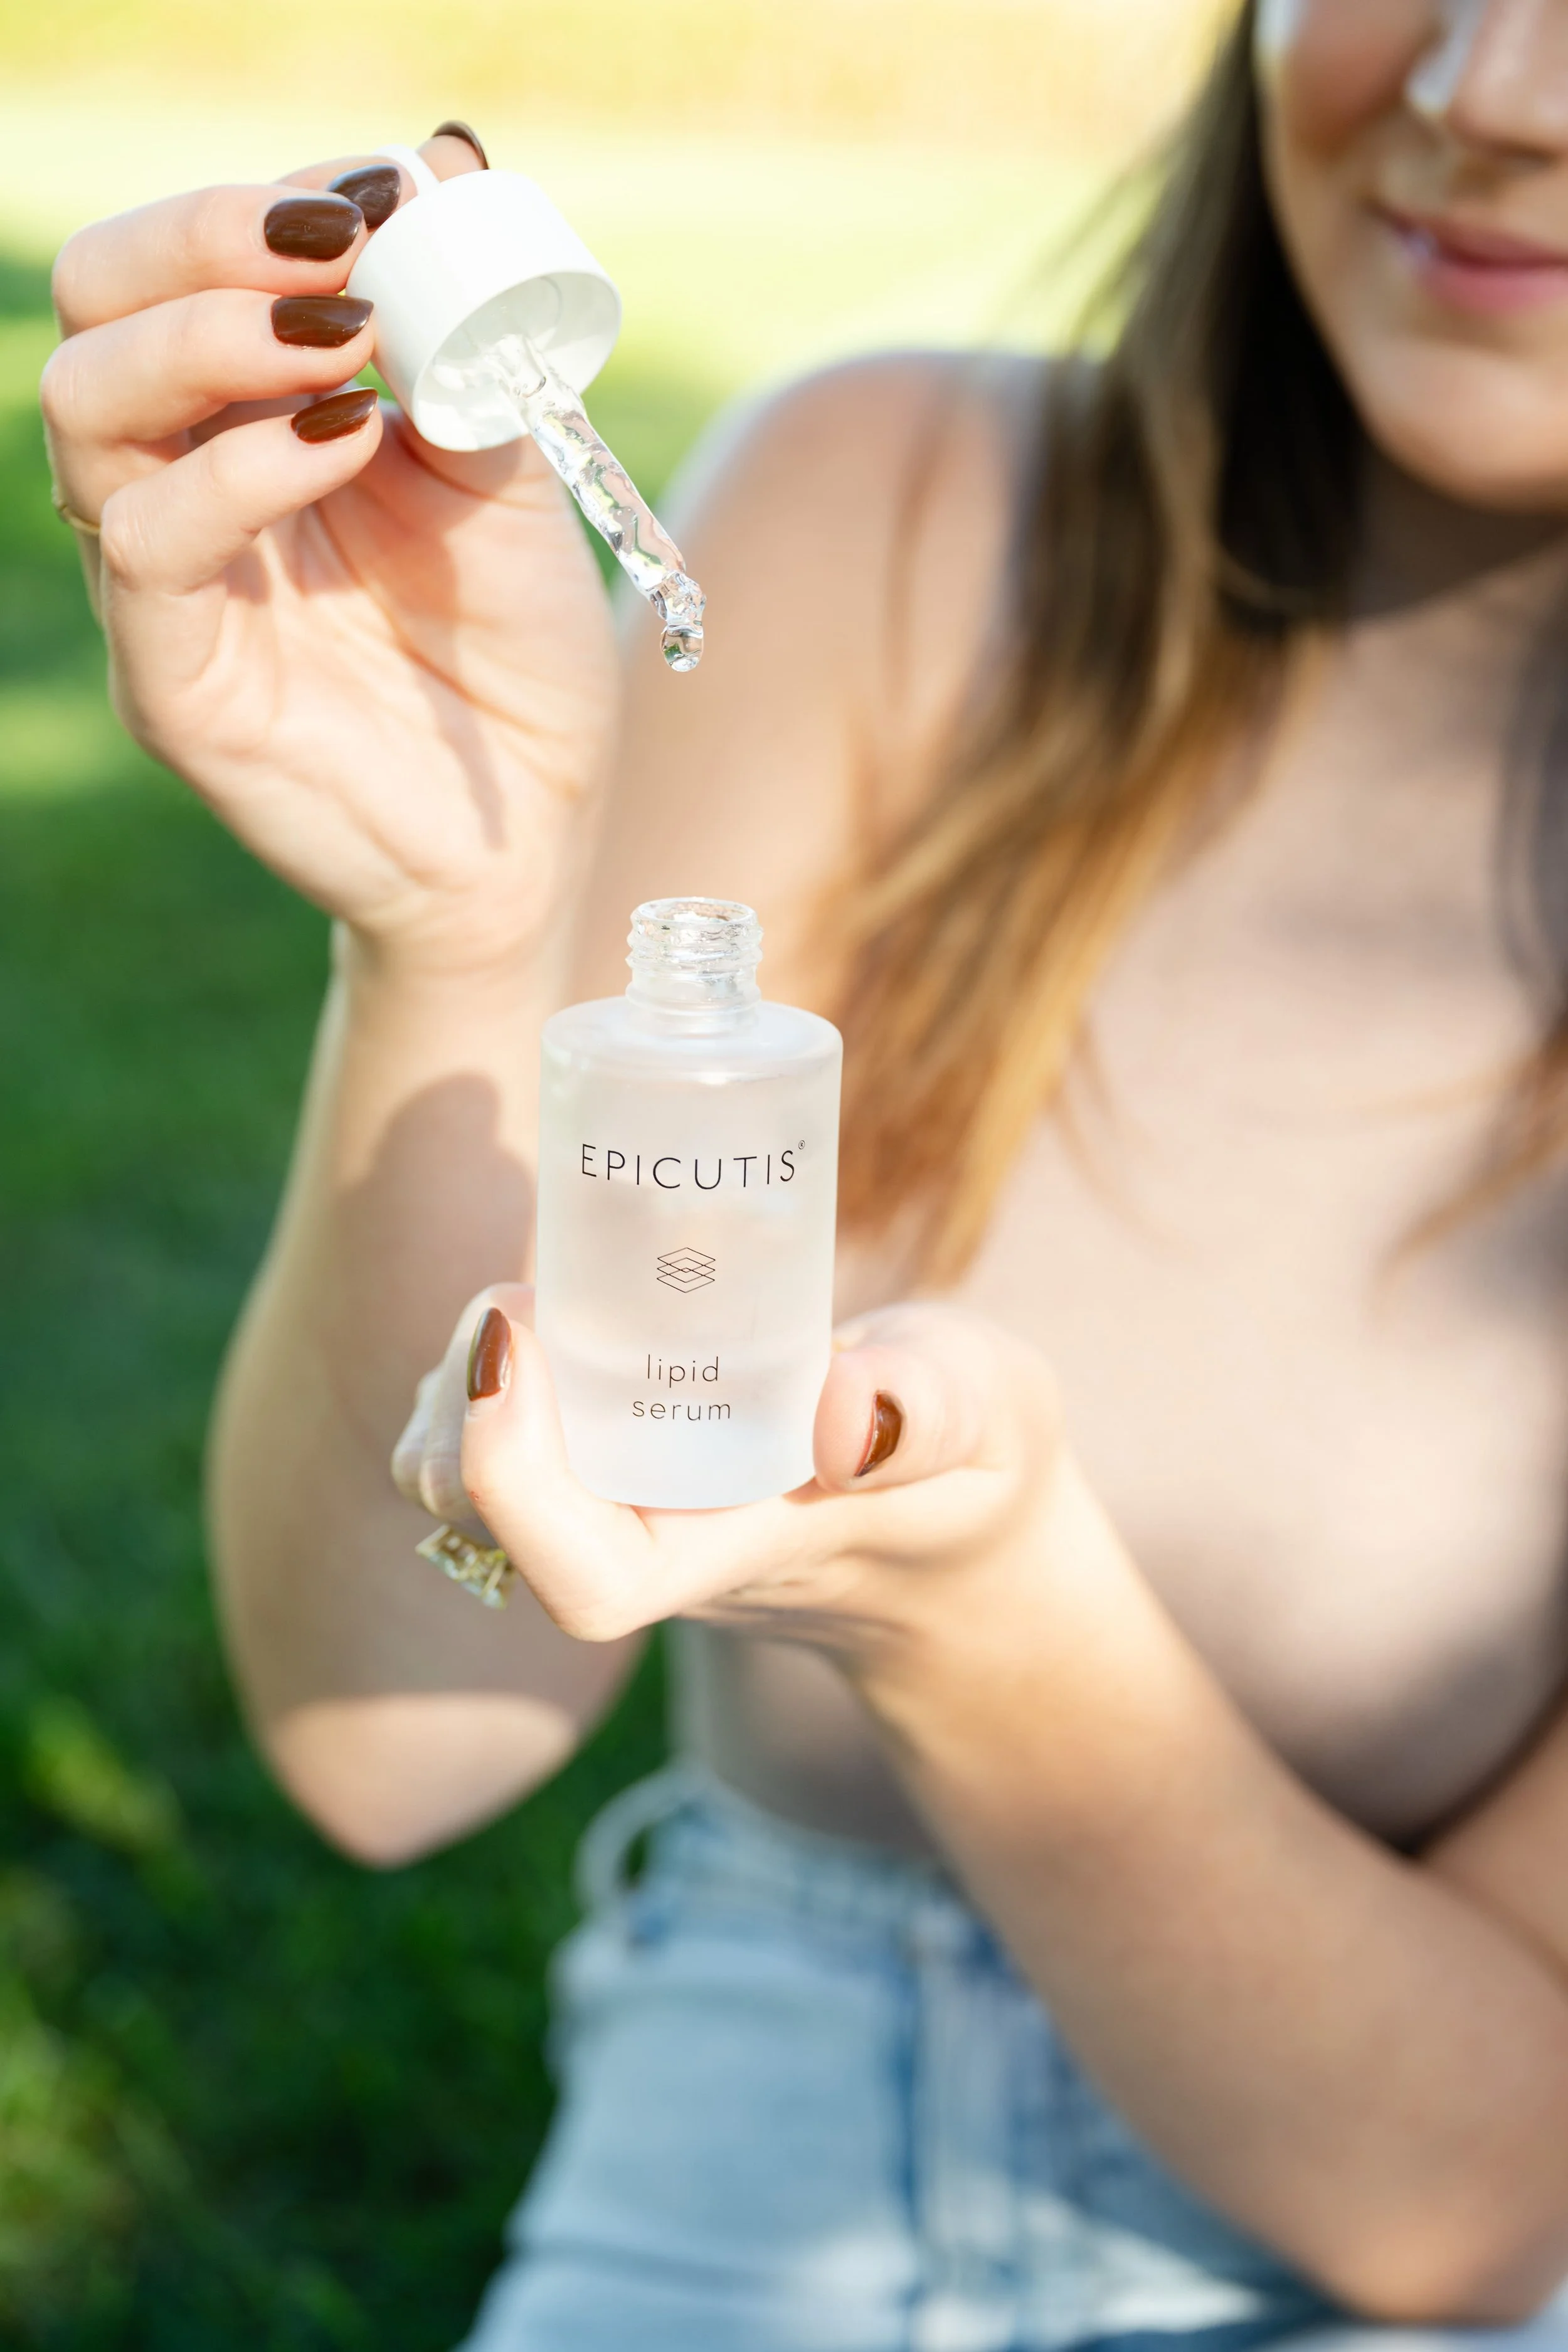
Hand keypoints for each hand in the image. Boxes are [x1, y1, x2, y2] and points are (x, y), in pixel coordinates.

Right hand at [43, 131, 618, 973]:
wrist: (534, 827)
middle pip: (96, 309)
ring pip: (87, 407)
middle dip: (204, 245)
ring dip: (213, 340)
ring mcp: (164, 584)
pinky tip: (345, 441)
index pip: (180, 267)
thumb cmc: (517, 657)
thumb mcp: (514, 475)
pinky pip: (147, 543)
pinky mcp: (173, 678)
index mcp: (249, 423)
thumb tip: (444, 161)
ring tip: (346, 339)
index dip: (262, 206)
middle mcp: (184, 485)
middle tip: (334, 247)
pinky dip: (241, 469)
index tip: (379, 189)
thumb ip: (471, 344)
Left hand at [392, 1286, 1061, 1655]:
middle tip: (523, 1288)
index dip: (515, 1477)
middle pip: (485, 1522)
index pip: (588, 1581)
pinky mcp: (608, 1465)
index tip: (518, 1330)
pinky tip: (542, 1295)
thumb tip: (848, 1413)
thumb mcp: (990, 1419)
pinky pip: (500, 1435)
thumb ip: (932, 1412)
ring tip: (526, 1291)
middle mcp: (653, 1545)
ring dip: (462, 1386)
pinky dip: (490, 1367)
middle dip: (467, 1404)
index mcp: (736, 1554)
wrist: (955, 1526)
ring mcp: (618, 1511)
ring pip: (465, 1484)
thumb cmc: (973, 1472)